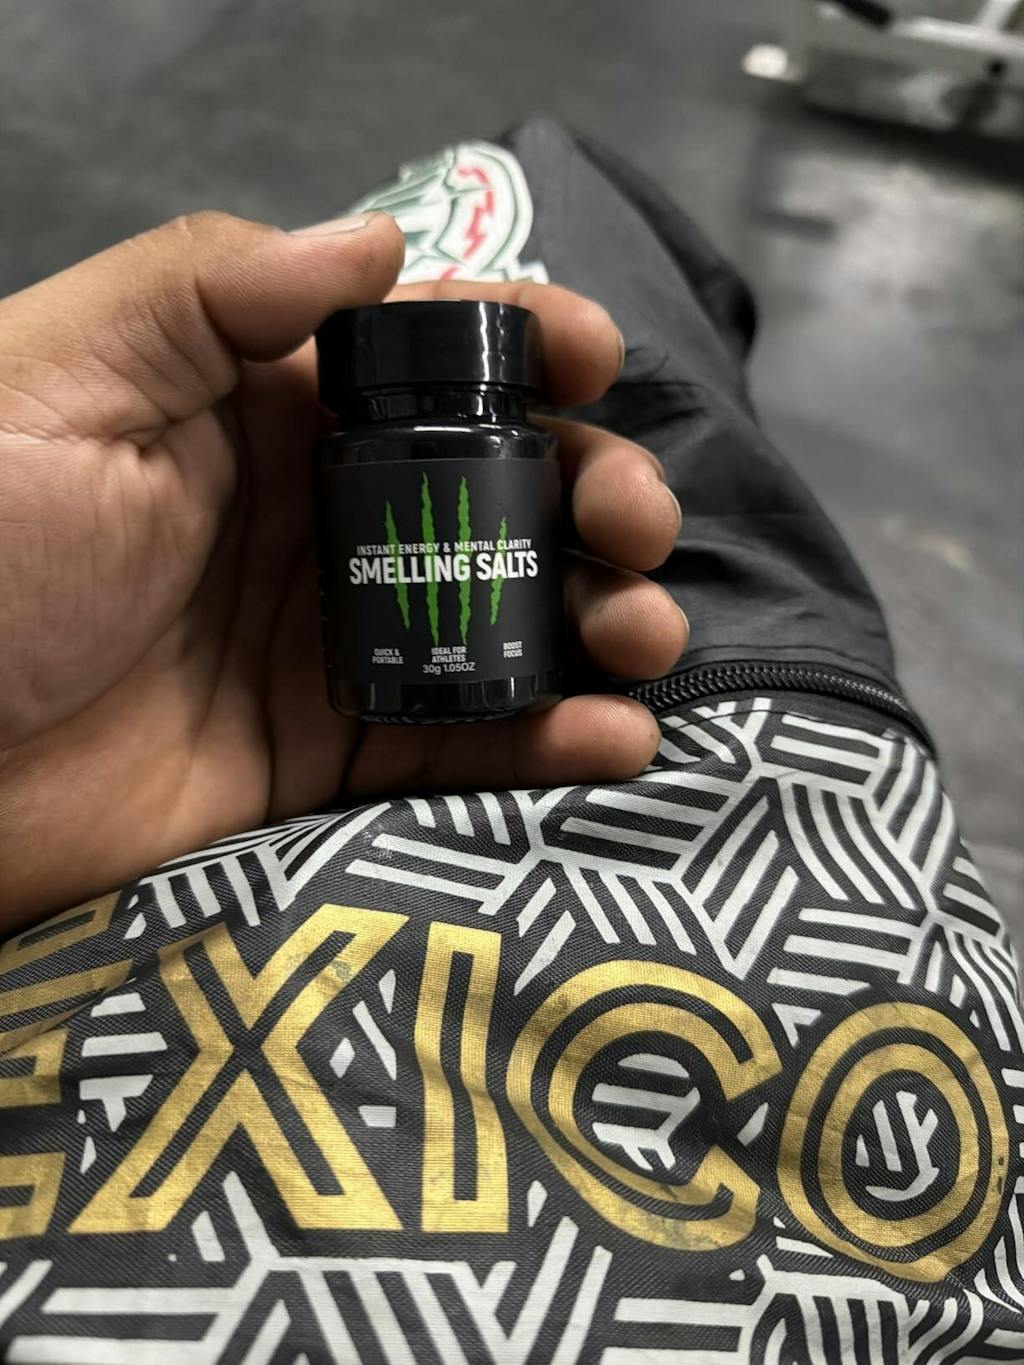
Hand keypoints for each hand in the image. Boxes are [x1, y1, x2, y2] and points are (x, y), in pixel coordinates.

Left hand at [0, 211, 686, 928]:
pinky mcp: (338, 755)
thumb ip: (208, 294)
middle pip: (498, 491)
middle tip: (629, 520)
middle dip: (592, 489)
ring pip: (506, 618)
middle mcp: (320, 521)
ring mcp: (338, 645)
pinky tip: (617, 737)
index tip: (591, 357)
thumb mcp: (56, 381)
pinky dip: (553, 742)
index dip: (520, 345)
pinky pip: (466, 743)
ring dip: (600, 614)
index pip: (420, 360)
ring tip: (643, 628)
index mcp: (261, 413)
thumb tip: (374, 244)